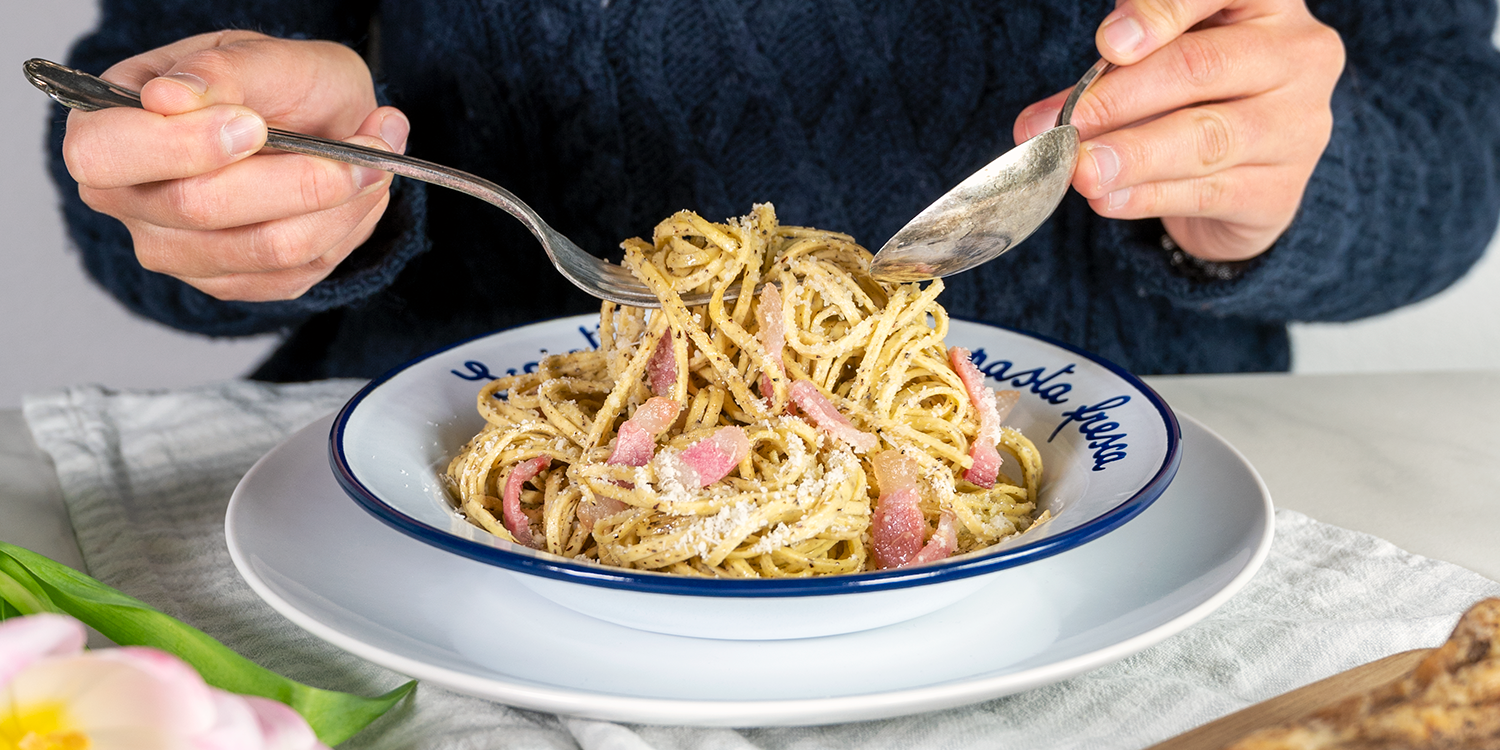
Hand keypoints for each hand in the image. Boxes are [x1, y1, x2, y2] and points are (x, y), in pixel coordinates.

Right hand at [61, 31, 408, 300]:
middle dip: (298, 176)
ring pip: (266, 247)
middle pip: (200, 208)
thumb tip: (168, 98)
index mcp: (104, 131)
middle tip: (363, 144)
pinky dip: (345, 227)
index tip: (253, 124)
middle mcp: (127, 202)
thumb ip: (220, 73)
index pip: (106, 157)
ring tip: (376, 159)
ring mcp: (177, 253)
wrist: (314, 122)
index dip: (183, 146)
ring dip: (339, 204)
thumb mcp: (259, 55)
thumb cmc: (276, 84)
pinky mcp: (233, 283)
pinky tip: (359, 190)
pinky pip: (297, 270)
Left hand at [1013, 0, 1343, 261]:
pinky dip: (1147, 196)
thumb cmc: (1193, 100)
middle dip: (1122, 97)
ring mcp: (1298, 124)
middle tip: (1068, 123)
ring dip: (1132, 156)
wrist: (1245, 180)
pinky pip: (1206, 192)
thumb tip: (1038, 121)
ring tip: (1079, 170)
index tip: (1109, 43)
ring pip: (1206, 138)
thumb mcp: (1156, 66)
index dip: (1162, 11)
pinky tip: (1107, 199)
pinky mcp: (1280, 190)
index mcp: (1265, 3)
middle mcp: (1297, 55)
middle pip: (1202, 67)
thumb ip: (1107, 75)